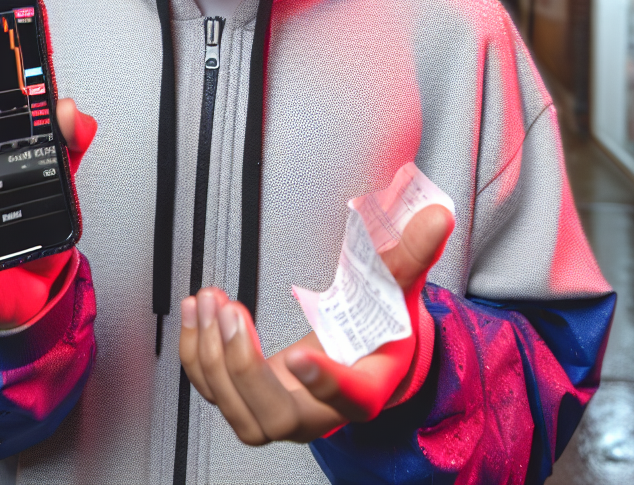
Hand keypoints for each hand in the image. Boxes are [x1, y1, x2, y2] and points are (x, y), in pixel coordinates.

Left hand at [179, 203, 453, 443]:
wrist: (362, 353)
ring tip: (210, 300)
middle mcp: (320, 410)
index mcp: (365, 388)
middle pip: (277, 417)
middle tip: (235, 311)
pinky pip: (214, 393)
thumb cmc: (379, 323)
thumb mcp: (398, 286)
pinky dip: (196, 354)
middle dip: (246, 368)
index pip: (350, 399)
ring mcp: (281, 407)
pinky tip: (198, 310)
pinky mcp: (250, 398)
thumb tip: (437, 216)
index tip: (302, 356)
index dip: (326, 383)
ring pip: (238, 413)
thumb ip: (412, 252)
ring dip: (212, 358)